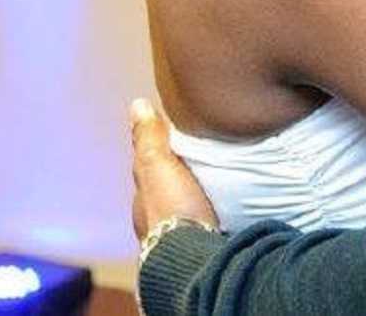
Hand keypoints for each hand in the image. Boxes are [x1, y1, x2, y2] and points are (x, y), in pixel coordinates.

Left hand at [130, 98, 217, 240]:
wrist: (197, 259)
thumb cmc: (172, 211)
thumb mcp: (158, 166)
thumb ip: (149, 139)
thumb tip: (137, 105)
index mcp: (144, 201)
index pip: (150, 168)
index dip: (162, 150)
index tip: (179, 132)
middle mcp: (157, 221)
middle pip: (169, 189)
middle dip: (182, 174)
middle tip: (204, 154)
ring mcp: (179, 236)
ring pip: (188, 205)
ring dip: (200, 193)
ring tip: (221, 177)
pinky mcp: (203, 246)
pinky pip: (208, 219)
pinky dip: (214, 208)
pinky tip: (228, 203)